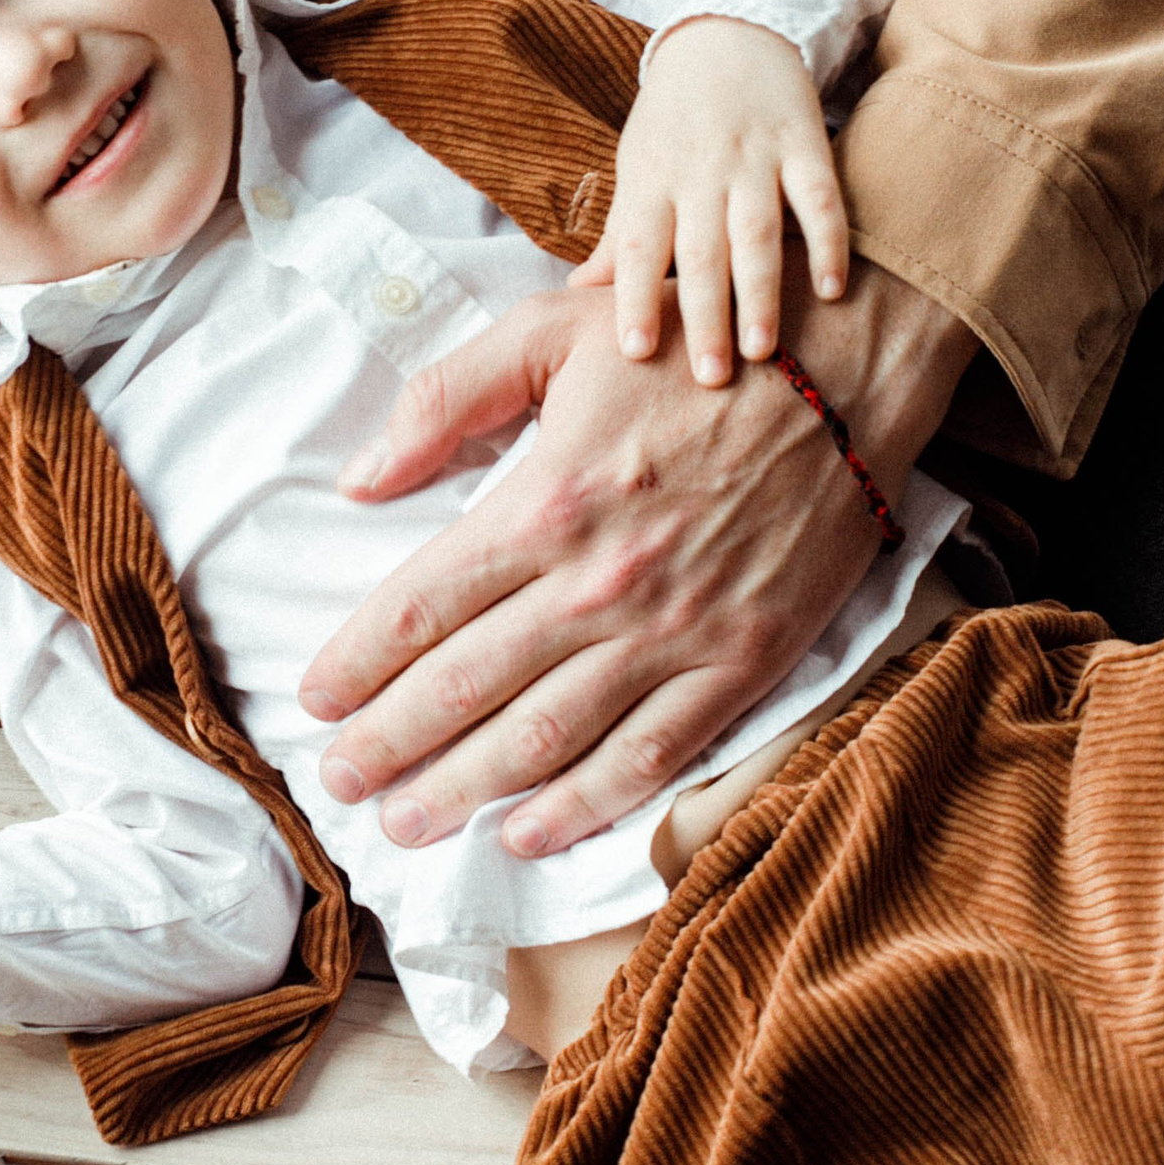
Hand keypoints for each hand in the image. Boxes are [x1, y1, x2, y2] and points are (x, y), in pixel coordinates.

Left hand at [304, 262, 974, 857]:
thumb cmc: (690, 343)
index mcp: (544, 499)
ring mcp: (673, 631)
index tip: (314, 699)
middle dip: (390, 744)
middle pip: (465, 686)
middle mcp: (598, 581)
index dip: (358, 661)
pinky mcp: (741, 661)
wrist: (848, 365)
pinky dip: (583, 807)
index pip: (421, 604)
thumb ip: (448, 399)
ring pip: (545, 738)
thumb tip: (362, 477)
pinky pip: (649, 756)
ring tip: (404, 824)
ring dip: (463, 790)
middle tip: (339, 784)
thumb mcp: (554, 330)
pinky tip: (526, 834)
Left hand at [568, 18, 848, 385]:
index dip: (633, 298)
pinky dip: (827, 242)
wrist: (727, 35)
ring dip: (760, 293)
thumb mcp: (634, 169)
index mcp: (651, 183)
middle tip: (710, 377)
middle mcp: (699, 173)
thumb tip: (575, 297)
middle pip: (699, 252)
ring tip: (762, 349)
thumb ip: (617, 237)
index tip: (635, 352)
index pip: (637, 247)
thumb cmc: (672, 121)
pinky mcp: (805, 144)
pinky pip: (819, 198)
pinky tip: (833, 289)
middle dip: (704, 315)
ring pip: (757, 232)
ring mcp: (754, 159)